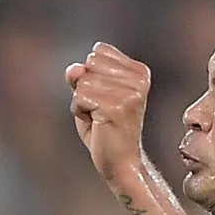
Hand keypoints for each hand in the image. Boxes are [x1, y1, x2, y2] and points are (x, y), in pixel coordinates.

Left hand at [66, 42, 152, 181]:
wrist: (120, 162)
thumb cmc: (105, 129)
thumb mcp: (90, 95)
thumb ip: (81, 76)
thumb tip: (74, 68)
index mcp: (139, 71)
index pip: (99, 51)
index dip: (91, 74)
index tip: (105, 97)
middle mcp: (139, 79)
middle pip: (89, 64)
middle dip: (85, 88)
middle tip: (101, 110)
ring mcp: (130, 93)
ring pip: (83, 81)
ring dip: (82, 102)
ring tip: (100, 118)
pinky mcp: (117, 107)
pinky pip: (79, 97)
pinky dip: (79, 112)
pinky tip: (97, 124)